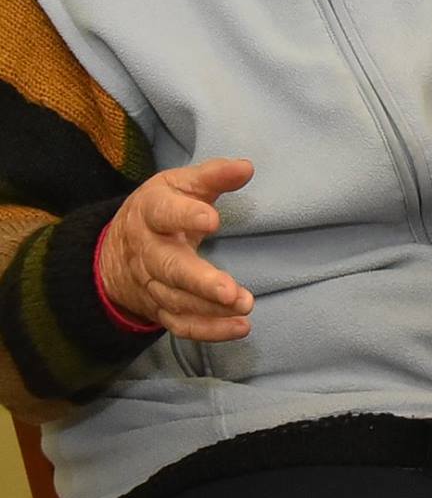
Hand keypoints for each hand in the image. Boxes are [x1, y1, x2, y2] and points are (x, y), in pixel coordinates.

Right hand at [98, 157, 254, 340]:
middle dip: (199, 281)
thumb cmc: (162, 208)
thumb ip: (213, 176)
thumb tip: (246, 167)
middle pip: (169, 268)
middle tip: (230, 291)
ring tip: (244, 307)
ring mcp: (152, 284)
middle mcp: (147, 252)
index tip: (212, 219)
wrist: (120, 247)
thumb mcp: (181, 184)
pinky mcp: (160, 308)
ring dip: (210, 308)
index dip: (184, 216)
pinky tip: (239, 328)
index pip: (163, 213)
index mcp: (150, 213)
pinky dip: (209, 331)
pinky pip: (181, 325)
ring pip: (176, 300)